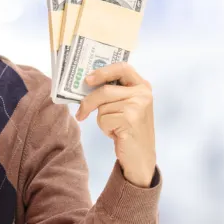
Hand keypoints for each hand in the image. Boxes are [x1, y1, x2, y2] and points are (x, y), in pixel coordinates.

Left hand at [74, 62, 156, 187]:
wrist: (141, 155)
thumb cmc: (128, 128)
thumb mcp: (124, 106)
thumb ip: (112, 93)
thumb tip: (84, 85)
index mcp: (142, 86)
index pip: (122, 68)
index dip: (102, 72)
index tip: (87, 80)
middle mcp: (143, 93)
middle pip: (105, 90)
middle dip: (88, 102)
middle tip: (80, 113)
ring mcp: (138, 106)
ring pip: (102, 106)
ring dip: (101, 119)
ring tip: (113, 126)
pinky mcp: (131, 120)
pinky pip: (104, 119)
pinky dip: (105, 128)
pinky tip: (117, 133)